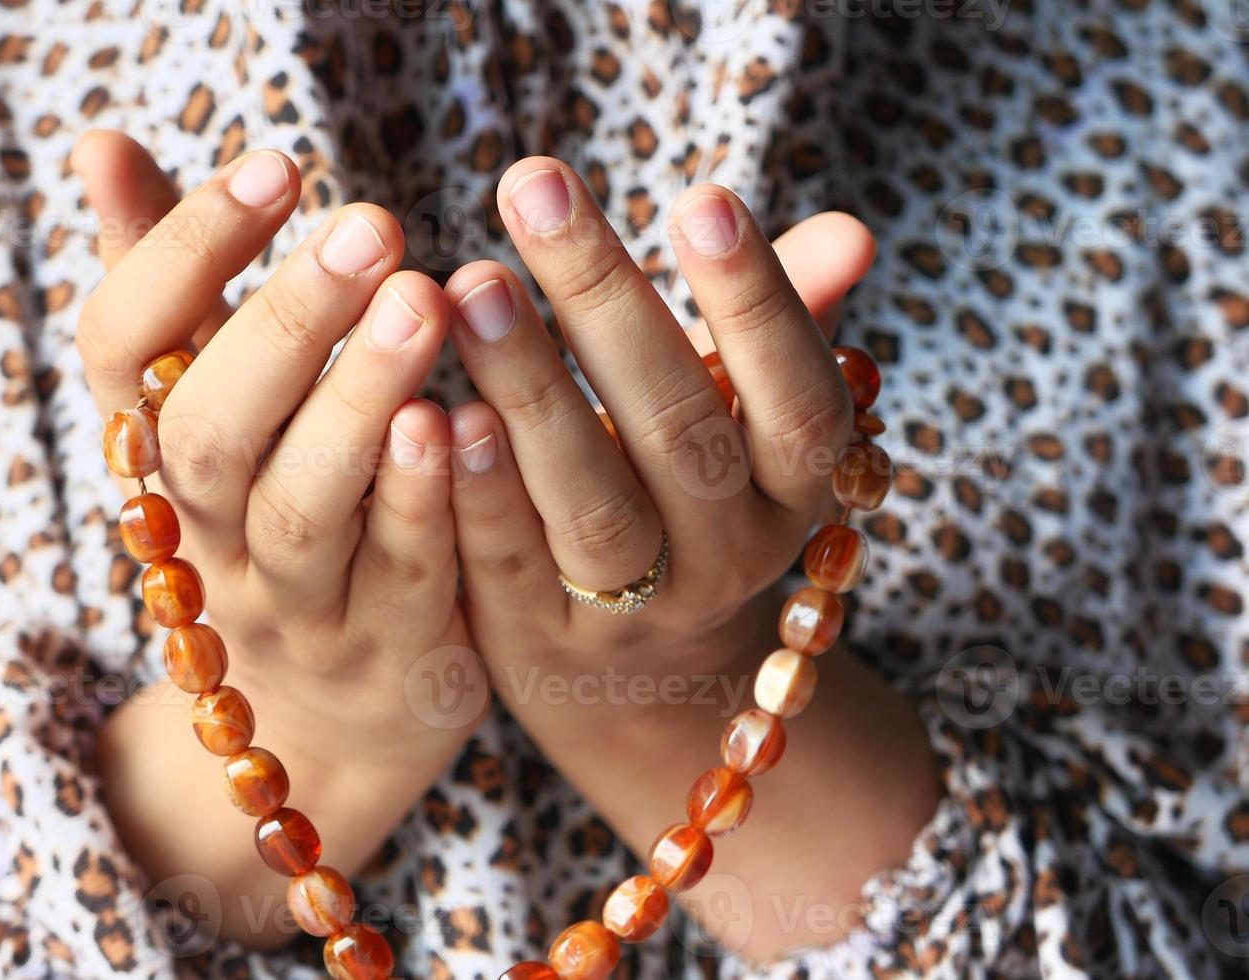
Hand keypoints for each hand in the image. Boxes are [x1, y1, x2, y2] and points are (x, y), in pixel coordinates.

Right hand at [71, 132, 480, 947]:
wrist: (316, 727)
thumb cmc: (269, 519)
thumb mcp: (208, 410)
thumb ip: (166, 279)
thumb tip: (101, 142)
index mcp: (158, 455)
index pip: (123, 349)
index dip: (181, 254)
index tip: (276, 165)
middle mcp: (211, 530)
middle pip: (210, 434)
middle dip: (285, 326)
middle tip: (373, 226)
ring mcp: (298, 602)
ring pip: (305, 510)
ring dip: (357, 407)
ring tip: (421, 305)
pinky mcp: (393, 649)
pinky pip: (405, 578)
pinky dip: (427, 503)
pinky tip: (463, 421)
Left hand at [441, 158, 939, 961]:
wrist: (644, 681)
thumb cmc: (689, 496)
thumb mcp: (748, 423)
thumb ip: (781, 326)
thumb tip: (852, 232)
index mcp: (794, 487)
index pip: (799, 394)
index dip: (758, 302)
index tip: (700, 197)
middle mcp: (729, 554)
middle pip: (679, 430)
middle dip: (607, 302)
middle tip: (535, 185)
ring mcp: (636, 609)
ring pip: (592, 505)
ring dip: (533, 391)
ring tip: (473, 284)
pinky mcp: (538, 638)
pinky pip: (508, 565)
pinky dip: (473, 489)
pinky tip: (430, 408)